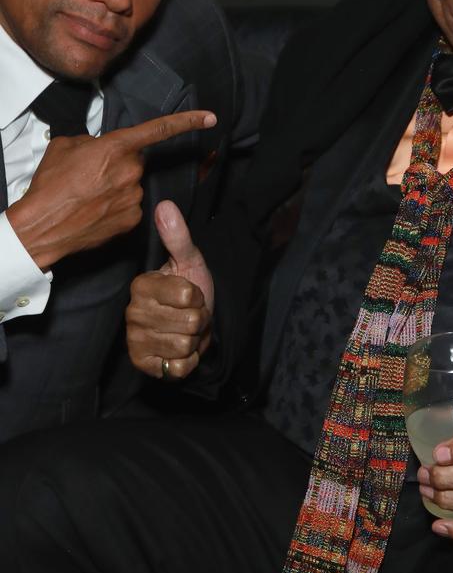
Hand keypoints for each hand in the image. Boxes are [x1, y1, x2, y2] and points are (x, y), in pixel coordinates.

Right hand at [6, 110, 215, 268]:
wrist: (42, 227)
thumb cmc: (50, 186)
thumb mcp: (66, 147)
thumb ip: (92, 141)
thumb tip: (99, 148)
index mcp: (116, 148)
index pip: (159, 129)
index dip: (187, 122)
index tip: (210, 117)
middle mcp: (131, 172)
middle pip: (135, 162)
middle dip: (118, 165)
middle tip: (91, 175)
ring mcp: (135, 197)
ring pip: (132, 185)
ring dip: (116, 187)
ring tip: (87, 196)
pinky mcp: (133, 219)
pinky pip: (130, 207)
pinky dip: (116, 207)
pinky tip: (95, 211)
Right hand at [127, 200, 213, 379]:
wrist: (193, 328)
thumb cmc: (191, 291)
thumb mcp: (190, 261)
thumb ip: (178, 236)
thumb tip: (165, 205)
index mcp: (142, 285)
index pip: (188, 295)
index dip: (198, 297)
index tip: (191, 295)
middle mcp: (132, 313)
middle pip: (189, 322)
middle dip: (199, 320)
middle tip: (190, 315)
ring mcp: (135, 340)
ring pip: (184, 345)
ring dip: (193, 341)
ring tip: (186, 331)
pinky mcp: (141, 364)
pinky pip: (178, 368)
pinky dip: (187, 362)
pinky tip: (178, 351)